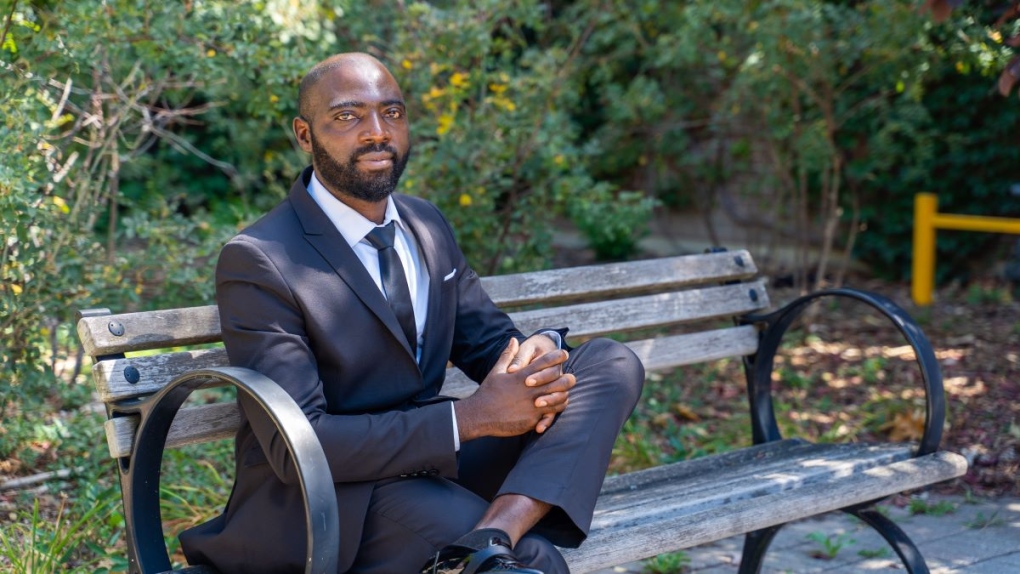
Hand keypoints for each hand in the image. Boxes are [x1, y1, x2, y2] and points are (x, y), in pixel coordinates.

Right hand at [454, 338, 574, 440]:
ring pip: (561, 397)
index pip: (546, 361)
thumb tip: (514, 339)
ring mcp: (534, 404)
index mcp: (523, 375)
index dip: (558, 355)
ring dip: (563, 394)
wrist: (479, 415)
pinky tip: (554, 407)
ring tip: (562, 393)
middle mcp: (531, 388)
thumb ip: (508, 355)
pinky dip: (556, 409)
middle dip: (568, 377)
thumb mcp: (497, 371)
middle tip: (568, 377)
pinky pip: (552, 413)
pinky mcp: (533, 418)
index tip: (564, 354)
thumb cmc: (488, 392)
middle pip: (560, 380)